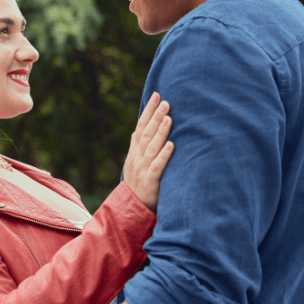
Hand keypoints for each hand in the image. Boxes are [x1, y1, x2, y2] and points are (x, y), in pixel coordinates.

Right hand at [123, 92, 173, 210]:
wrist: (132, 208)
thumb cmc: (138, 182)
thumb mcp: (135, 162)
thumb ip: (138, 146)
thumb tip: (139, 128)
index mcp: (134, 151)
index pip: (140, 126)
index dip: (148, 111)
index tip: (156, 95)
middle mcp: (137, 157)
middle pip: (146, 133)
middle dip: (156, 117)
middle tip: (166, 101)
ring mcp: (143, 169)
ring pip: (152, 147)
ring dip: (160, 132)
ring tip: (169, 117)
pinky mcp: (151, 181)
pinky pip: (158, 166)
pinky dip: (164, 155)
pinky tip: (171, 145)